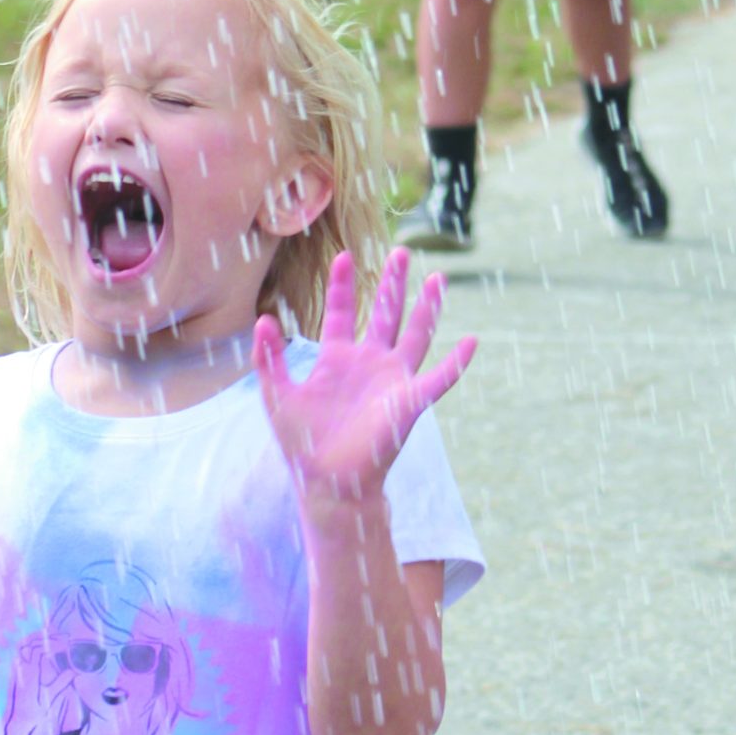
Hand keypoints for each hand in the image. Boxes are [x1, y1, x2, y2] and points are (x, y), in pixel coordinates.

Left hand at [254, 248, 475, 511]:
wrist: (327, 483)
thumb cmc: (302, 444)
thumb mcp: (277, 395)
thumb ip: (268, 358)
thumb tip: (263, 319)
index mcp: (337, 359)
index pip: (340, 312)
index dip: (342, 285)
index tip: (343, 255)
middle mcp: (368, 364)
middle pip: (384, 314)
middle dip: (392, 284)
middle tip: (401, 251)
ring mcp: (391, 381)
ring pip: (415, 336)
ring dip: (427, 309)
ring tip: (437, 278)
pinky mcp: (409, 402)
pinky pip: (438, 379)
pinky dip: (456, 363)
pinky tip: (472, 342)